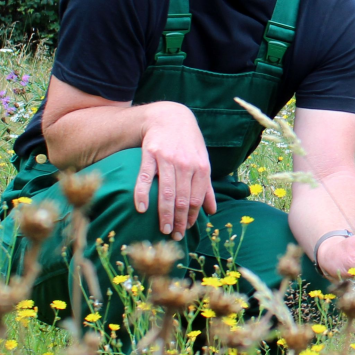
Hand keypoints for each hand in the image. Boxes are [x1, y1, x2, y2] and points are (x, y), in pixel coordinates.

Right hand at [133, 101, 215, 238]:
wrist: (169, 117)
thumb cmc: (188, 144)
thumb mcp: (202, 161)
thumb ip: (207, 187)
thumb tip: (213, 211)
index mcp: (201, 168)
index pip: (197, 199)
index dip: (193, 217)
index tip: (187, 230)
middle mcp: (186, 165)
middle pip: (183, 199)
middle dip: (180, 221)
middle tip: (175, 237)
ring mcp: (168, 159)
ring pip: (167, 192)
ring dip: (165, 214)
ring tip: (164, 230)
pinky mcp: (150, 154)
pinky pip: (145, 177)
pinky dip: (142, 194)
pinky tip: (141, 209)